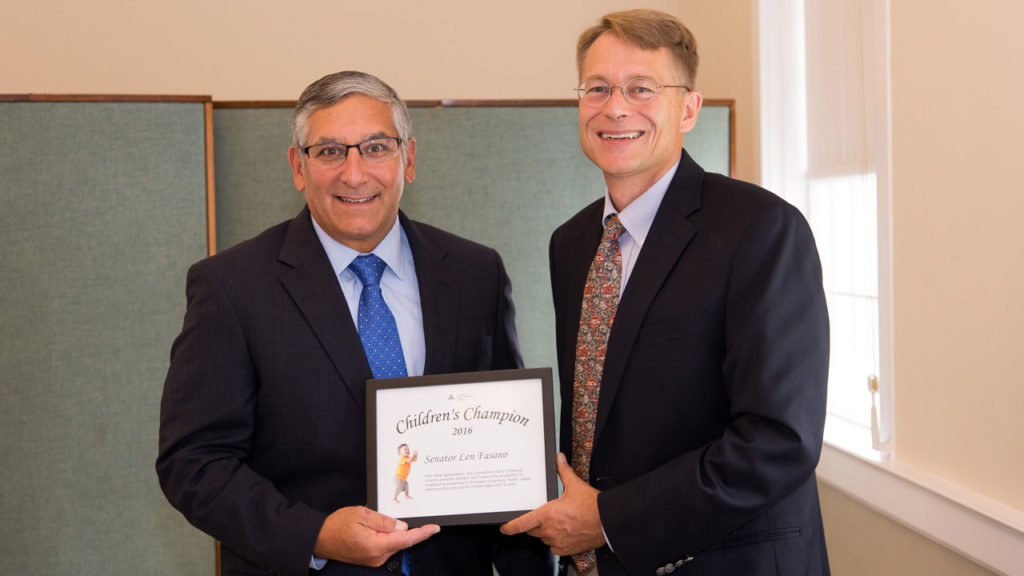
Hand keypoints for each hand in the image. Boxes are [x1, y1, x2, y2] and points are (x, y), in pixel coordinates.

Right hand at [313, 505, 439, 565]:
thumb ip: (384, 521)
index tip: (434, 528)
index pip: (406, 540)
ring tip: (370, 522)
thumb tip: (402, 526)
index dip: (422, 534)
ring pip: (393, 543)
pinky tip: (372, 528)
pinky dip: (384, 536)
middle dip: (400, 528)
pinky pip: (385, 546)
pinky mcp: (372, 559)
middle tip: (383, 516)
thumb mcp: (362, 514)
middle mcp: (377, 556)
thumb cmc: (337, 526)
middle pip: (400, 541)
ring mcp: (374, 559)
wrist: (321, 539)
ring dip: (390, 531)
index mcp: (376, 546)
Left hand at [500, 453, 604, 555]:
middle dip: (534, 523)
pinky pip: (554, 547)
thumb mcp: (575, 485)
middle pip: (532, 530)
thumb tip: (559, 459)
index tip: (504, 528)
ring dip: (546, 531)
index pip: (522, 523)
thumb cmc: (592, 506)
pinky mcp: (565, 549)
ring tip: (560, 522)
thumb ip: (564, 471)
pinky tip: (565, 532)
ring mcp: (557, 541)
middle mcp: (550, 530)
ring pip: (543, 538)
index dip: (510, 527)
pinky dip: (556, 541)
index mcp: (548, 514)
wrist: (607, 522)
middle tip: (544, 516)